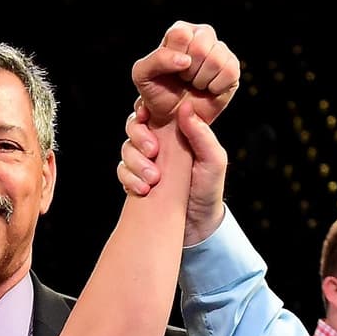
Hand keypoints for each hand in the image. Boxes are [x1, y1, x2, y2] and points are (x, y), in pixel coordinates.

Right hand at [116, 103, 227, 247]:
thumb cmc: (210, 191)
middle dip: (138, 137)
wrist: (198, 227)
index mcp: (178, 132)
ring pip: (126, 149)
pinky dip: (128, 179)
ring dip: (135, 163)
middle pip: (134, 126)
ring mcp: (146, 162)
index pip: (154, 109)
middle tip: (153, 152)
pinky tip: (143, 190)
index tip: (145, 115)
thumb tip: (185, 108)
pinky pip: (122, 172)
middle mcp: (160, 143)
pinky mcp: (137, 180)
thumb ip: (202, 135)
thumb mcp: (214, 161)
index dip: (144, 108)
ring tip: (153, 180)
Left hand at [131, 21, 239, 128]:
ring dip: (201, 80)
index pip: (182, 34)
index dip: (175, 57)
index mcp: (181, 31)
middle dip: (189, 71)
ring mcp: (220, 51)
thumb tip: (186, 60)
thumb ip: (157, 59)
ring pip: (216, 60)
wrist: (172, 118)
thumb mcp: (142, 75)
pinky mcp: (232, 69)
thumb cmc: (157, 93)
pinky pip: (229, 73)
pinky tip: (208, 89)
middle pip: (201, 46)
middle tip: (183, 80)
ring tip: (194, 84)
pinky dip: (216, 87)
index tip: (171, 70)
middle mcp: (202, 35)